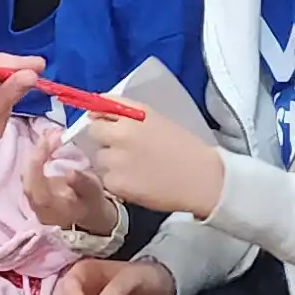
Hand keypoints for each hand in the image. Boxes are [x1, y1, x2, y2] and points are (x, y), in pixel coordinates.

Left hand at [21, 133, 121, 236]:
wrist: (88, 212)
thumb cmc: (91, 202)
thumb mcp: (94, 194)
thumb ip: (83, 184)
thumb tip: (71, 172)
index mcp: (50, 210)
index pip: (35, 188)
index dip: (37, 163)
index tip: (48, 141)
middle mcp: (36, 206)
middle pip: (27, 178)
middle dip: (36, 153)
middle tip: (50, 133)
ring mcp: (32, 198)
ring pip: (26, 172)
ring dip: (37, 151)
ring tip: (50, 134)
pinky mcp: (33, 189)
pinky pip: (30, 170)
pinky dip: (37, 154)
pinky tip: (47, 142)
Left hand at [58, 103, 225, 220]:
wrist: (201, 179)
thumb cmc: (183, 147)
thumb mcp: (155, 118)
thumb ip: (124, 111)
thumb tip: (94, 110)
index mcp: (131, 116)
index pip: (99, 111)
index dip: (104, 120)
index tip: (111, 128)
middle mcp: (120, 135)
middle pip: (93, 133)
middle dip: (104, 140)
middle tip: (125, 150)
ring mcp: (115, 161)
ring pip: (99, 158)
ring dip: (110, 163)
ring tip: (135, 168)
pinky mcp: (115, 184)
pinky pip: (105, 179)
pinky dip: (116, 182)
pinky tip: (136, 182)